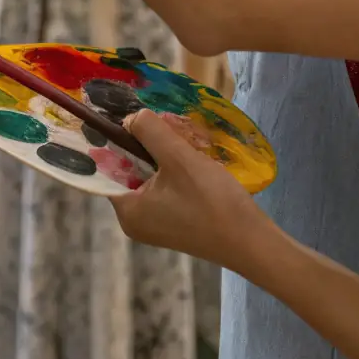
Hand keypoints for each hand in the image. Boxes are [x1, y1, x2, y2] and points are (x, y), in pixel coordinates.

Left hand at [109, 110, 272, 269]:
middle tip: (163, 126)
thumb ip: (149, 131)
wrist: (253, 242)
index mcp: (127, 211)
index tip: (127, 117)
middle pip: (128, 170)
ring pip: (149, 177)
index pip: (105, 168)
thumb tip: (130, 118)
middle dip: (144, 146)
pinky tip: (192, 159)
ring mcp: (156, 224)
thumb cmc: (211, 201)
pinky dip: (173, 171)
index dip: (113, 140)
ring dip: (162, 156)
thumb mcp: (178, 157)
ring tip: (181, 140)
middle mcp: (135, 221)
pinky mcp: (176, 223)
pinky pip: (165, 188)